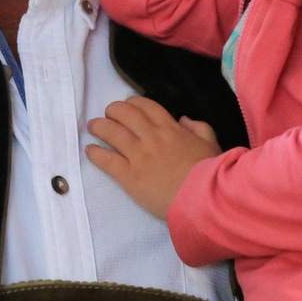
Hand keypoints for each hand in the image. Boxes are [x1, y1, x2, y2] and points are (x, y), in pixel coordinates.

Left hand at [85, 97, 221, 217]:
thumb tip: (184, 120)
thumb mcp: (212, 144)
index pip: (146, 106)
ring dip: (99, 126)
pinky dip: (95, 153)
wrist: (202, 198)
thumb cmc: (210, 173)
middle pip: (125, 114)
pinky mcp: (129, 176)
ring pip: (112, 132)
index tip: (127, 105)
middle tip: (107, 114)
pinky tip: (90, 150)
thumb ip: (200, 129)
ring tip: (92, 127)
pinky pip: (107, 160)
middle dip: (112, 110)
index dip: (133, 102)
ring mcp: (138, 155)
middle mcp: (151, 137)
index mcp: (171, 129)